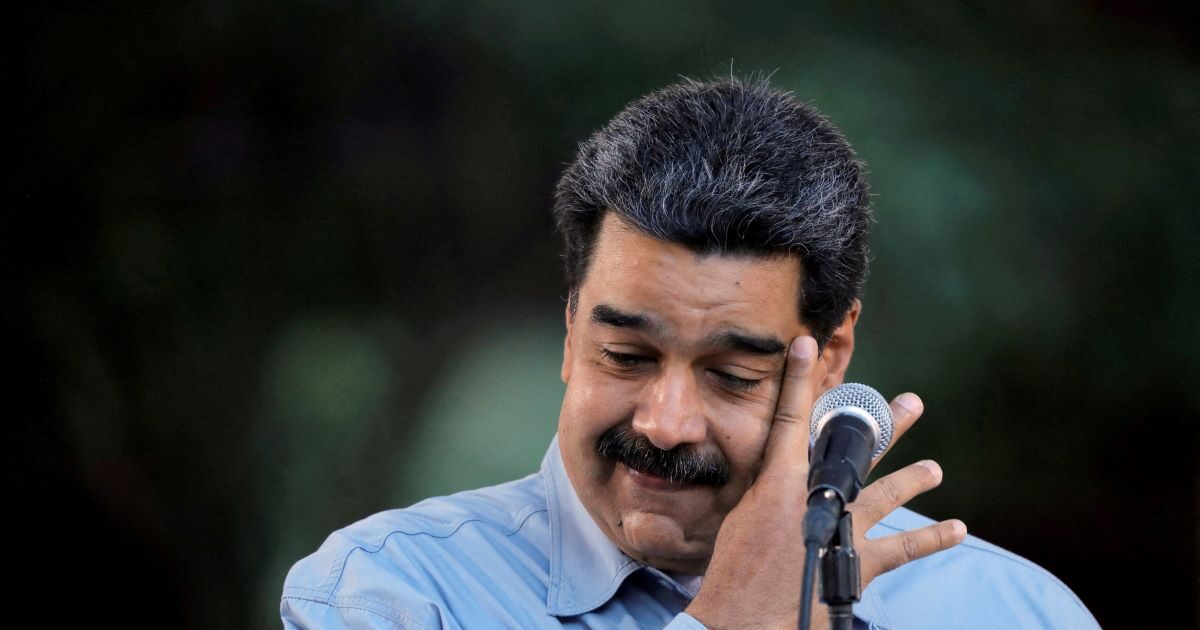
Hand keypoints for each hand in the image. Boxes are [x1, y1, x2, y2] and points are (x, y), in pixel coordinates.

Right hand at [684, 336, 966, 628]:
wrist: (744, 616)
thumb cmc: (734, 572)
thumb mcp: (739, 519)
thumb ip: (764, 491)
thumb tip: (777, 475)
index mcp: (777, 481)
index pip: (789, 418)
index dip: (799, 379)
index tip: (806, 345)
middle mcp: (813, 496)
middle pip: (854, 450)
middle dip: (882, 424)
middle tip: (910, 402)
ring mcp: (840, 527)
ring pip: (886, 494)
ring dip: (913, 479)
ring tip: (935, 469)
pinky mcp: (858, 561)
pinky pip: (904, 547)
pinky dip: (934, 538)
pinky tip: (959, 530)